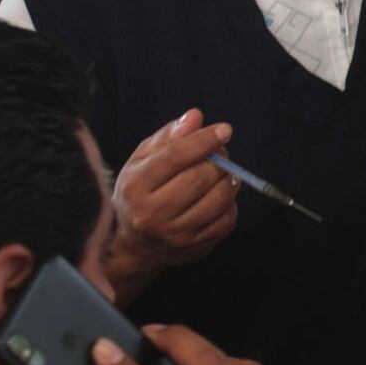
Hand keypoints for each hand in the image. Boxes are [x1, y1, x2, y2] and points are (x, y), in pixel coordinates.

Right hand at [108, 110, 237, 292]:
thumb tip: (196, 117)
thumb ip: (168, 137)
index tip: (224, 130)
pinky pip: (227, 220)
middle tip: (221, 152)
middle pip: (199, 179)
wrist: (134, 245)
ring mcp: (176, 235)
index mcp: (135, 187)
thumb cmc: (140, 193)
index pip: (174, 158)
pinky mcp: (196, 248)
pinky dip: (231, 203)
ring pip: (218, 200)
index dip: (203, 141)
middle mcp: (152, 214)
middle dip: (218, 161)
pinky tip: (219, 195)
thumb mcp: (143, 161)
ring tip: (222, 172)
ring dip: (228, 180)